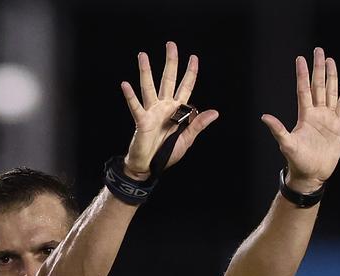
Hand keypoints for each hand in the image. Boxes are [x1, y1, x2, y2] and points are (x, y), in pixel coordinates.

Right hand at [120, 41, 218, 178]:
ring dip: (146, 71)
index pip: (185, 86)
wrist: (149, 166)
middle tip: (170, 45)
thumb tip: (215, 112)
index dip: (190, 72)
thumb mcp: (187, 140)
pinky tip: (125, 84)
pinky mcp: (142, 120)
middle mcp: (164, 107)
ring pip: (149, 86)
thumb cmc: (167, 154)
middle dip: (171, 62)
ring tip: (142, 55)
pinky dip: (130, 96)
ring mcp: (152, 112)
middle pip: (168, 79)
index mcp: (178, 110)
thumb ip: (198, 125)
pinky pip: (135, 106)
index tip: (193, 57)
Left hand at [261, 47, 339, 192]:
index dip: (302, 74)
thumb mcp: (287, 145)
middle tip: (319, 50)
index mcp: (305, 115)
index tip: (300, 59)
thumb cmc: (297, 161)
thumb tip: (263, 117)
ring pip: (331, 92)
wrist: (312, 173)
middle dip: (319, 68)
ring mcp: (328, 118)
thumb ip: (277, 130)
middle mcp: (316, 113)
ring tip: (331, 60)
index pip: (304, 90)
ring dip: (332, 76)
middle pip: (318, 85)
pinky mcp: (339, 126)